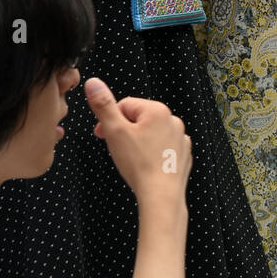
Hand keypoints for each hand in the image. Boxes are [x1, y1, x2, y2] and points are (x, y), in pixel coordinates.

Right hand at [85, 76, 191, 206]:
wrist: (161, 195)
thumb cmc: (139, 164)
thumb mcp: (114, 131)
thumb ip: (103, 105)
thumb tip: (93, 83)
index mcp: (157, 110)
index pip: (125, 104)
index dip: (110, 120)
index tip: (103, 134)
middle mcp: (173, 120)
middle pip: (138, 119)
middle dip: (124, 131)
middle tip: (117, 148)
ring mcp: (180, 138)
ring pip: (150, 134)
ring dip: (138, 142)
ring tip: (132, 159)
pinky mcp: (182, 154)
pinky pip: (162, 148)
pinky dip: (152, 154)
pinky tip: (145, 165)